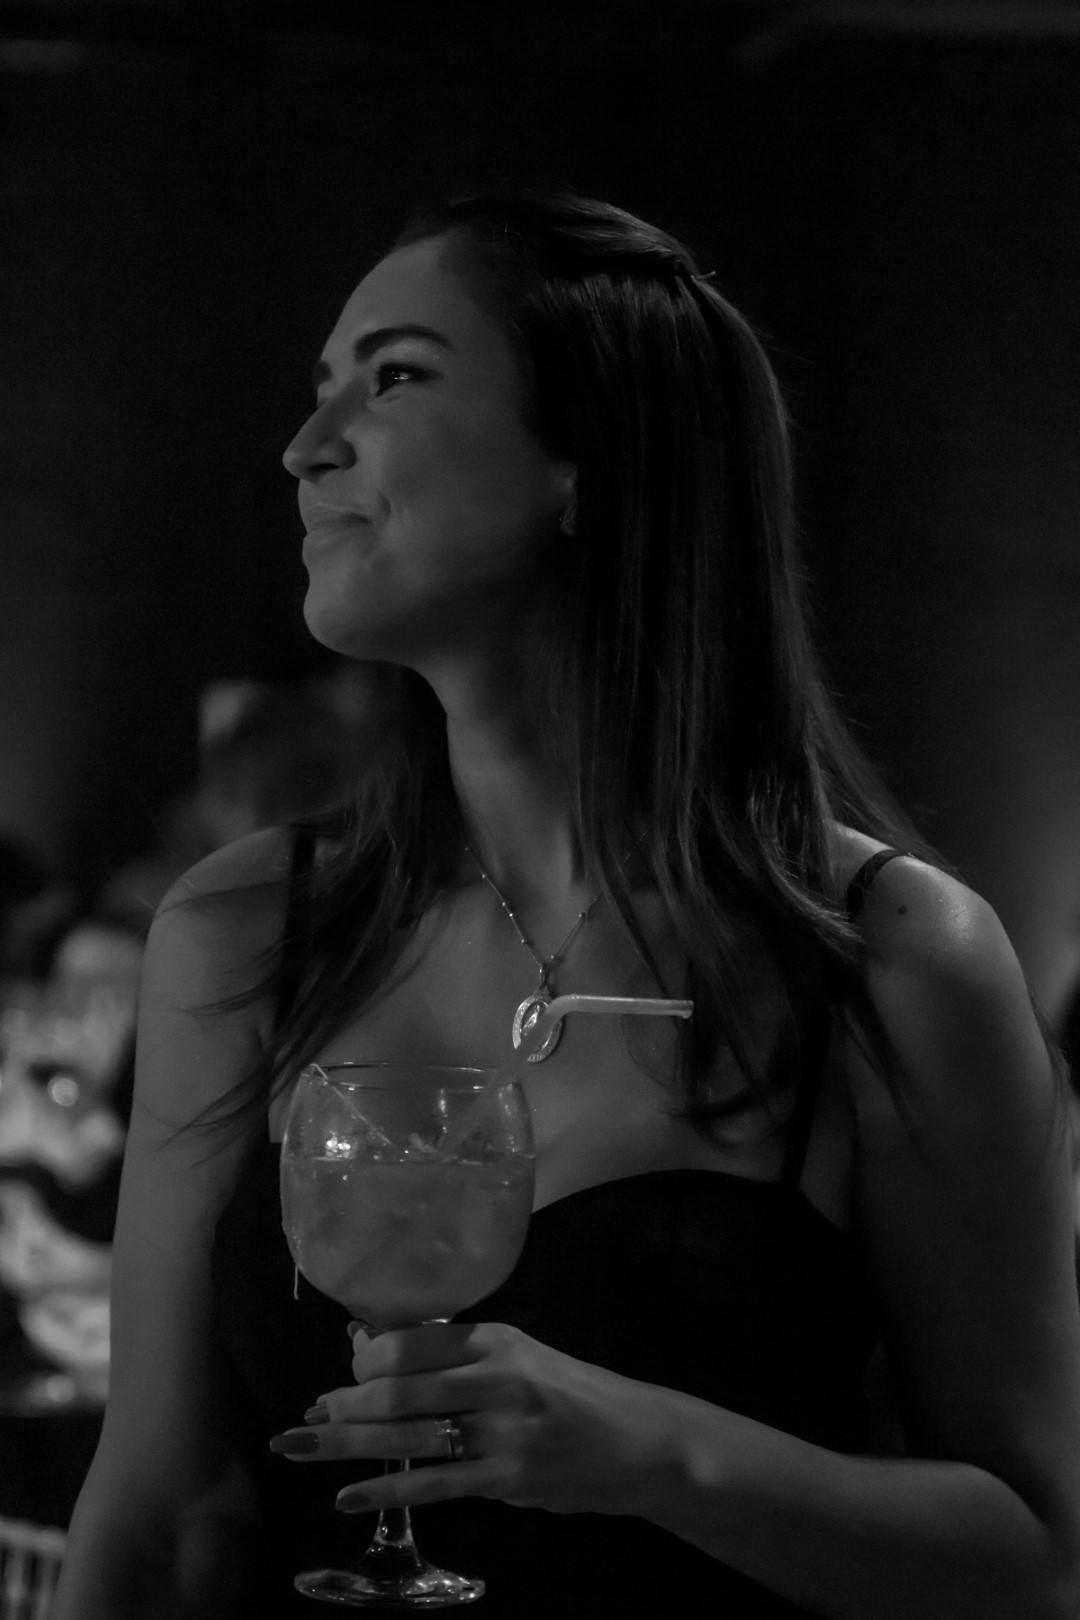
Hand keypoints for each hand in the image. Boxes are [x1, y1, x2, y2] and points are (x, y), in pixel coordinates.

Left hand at [268, 1320, 686, 1518]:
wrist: (637, 1442)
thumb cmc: (571, 1394)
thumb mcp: (520, 1357)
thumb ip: (457, 1355)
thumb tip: (374, 1347)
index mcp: (496, 1339)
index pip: (411, 1343)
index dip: (364, 1359)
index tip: (345, 1370)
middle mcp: (495, 1378)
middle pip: (398, 1390)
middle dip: (343, 1403)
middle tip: (308, 1414)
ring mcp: (501, 1432)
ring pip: (405, 1437)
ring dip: (345, 1444)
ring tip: (300, 1446)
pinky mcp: (506, 1479)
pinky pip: (432, 1486)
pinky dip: (384, 1492)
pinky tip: (347, 1497)